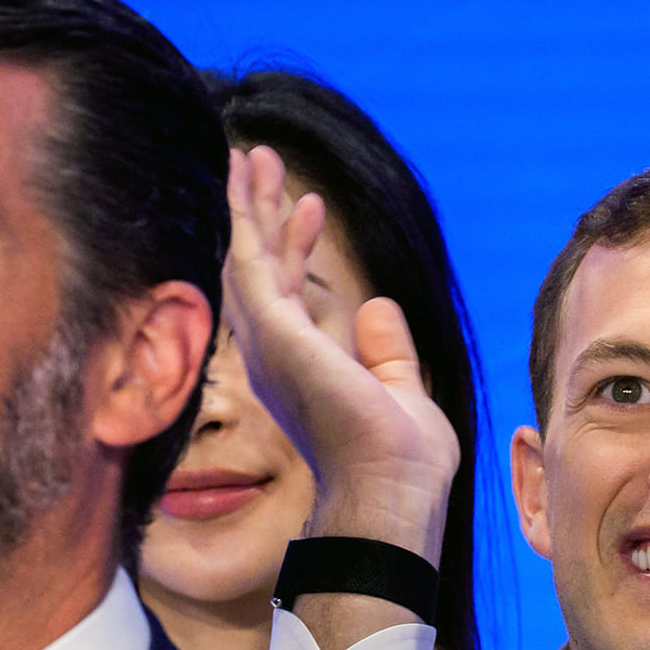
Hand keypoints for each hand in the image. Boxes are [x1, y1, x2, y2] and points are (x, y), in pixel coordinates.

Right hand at [224, 145, 457, 564]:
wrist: (390, 494)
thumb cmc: (398, 464)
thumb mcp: (402, 391)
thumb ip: (386, 350)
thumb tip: (375, 305)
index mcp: (303, 368)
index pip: (291, 294)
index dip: (297, 245)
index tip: (312, 205)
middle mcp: (276, 355)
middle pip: (261, 268)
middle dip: (263, 213)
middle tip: (263, 161)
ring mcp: (270, 344)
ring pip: (249, 256)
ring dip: (252, 203)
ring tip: (255, 154)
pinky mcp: (274, 334)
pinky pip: (251, 260)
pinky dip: (248, 216)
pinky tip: (252, 180)